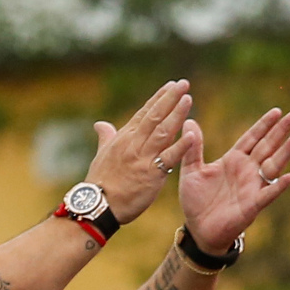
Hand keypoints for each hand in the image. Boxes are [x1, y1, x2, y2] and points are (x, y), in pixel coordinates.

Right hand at [86, 80, 194, 223]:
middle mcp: (134, 144)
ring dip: (177, 114)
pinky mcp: (151, 174)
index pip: (144, 113)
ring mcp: (143, 158)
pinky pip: (168, 158)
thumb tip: (100, 124)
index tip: (172, 85)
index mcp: (124, 138)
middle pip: (155, 116)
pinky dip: (180, 146)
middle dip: (170, 98)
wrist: (97, 205)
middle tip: (184, 83)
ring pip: (162, 132)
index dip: (159, 98)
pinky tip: (192, 135)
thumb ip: (106, 137)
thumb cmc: (99, 182)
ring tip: (188, 99)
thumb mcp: (101, 155)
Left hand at [178, 109, 289, 256]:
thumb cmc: (196, 201)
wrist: (199, 230)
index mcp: (233, 160)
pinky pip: (268, 193)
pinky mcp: (253, 204)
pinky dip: (279, 185)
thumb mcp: (191, 170)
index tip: (276, 111)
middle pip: (267, 146)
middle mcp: (247, 170)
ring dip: (285, 152)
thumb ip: (192, 147)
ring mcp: (252, 186)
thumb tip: (188, 121)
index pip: (252, 138)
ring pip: (273, 165)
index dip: (263, 125)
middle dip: (280, 131)